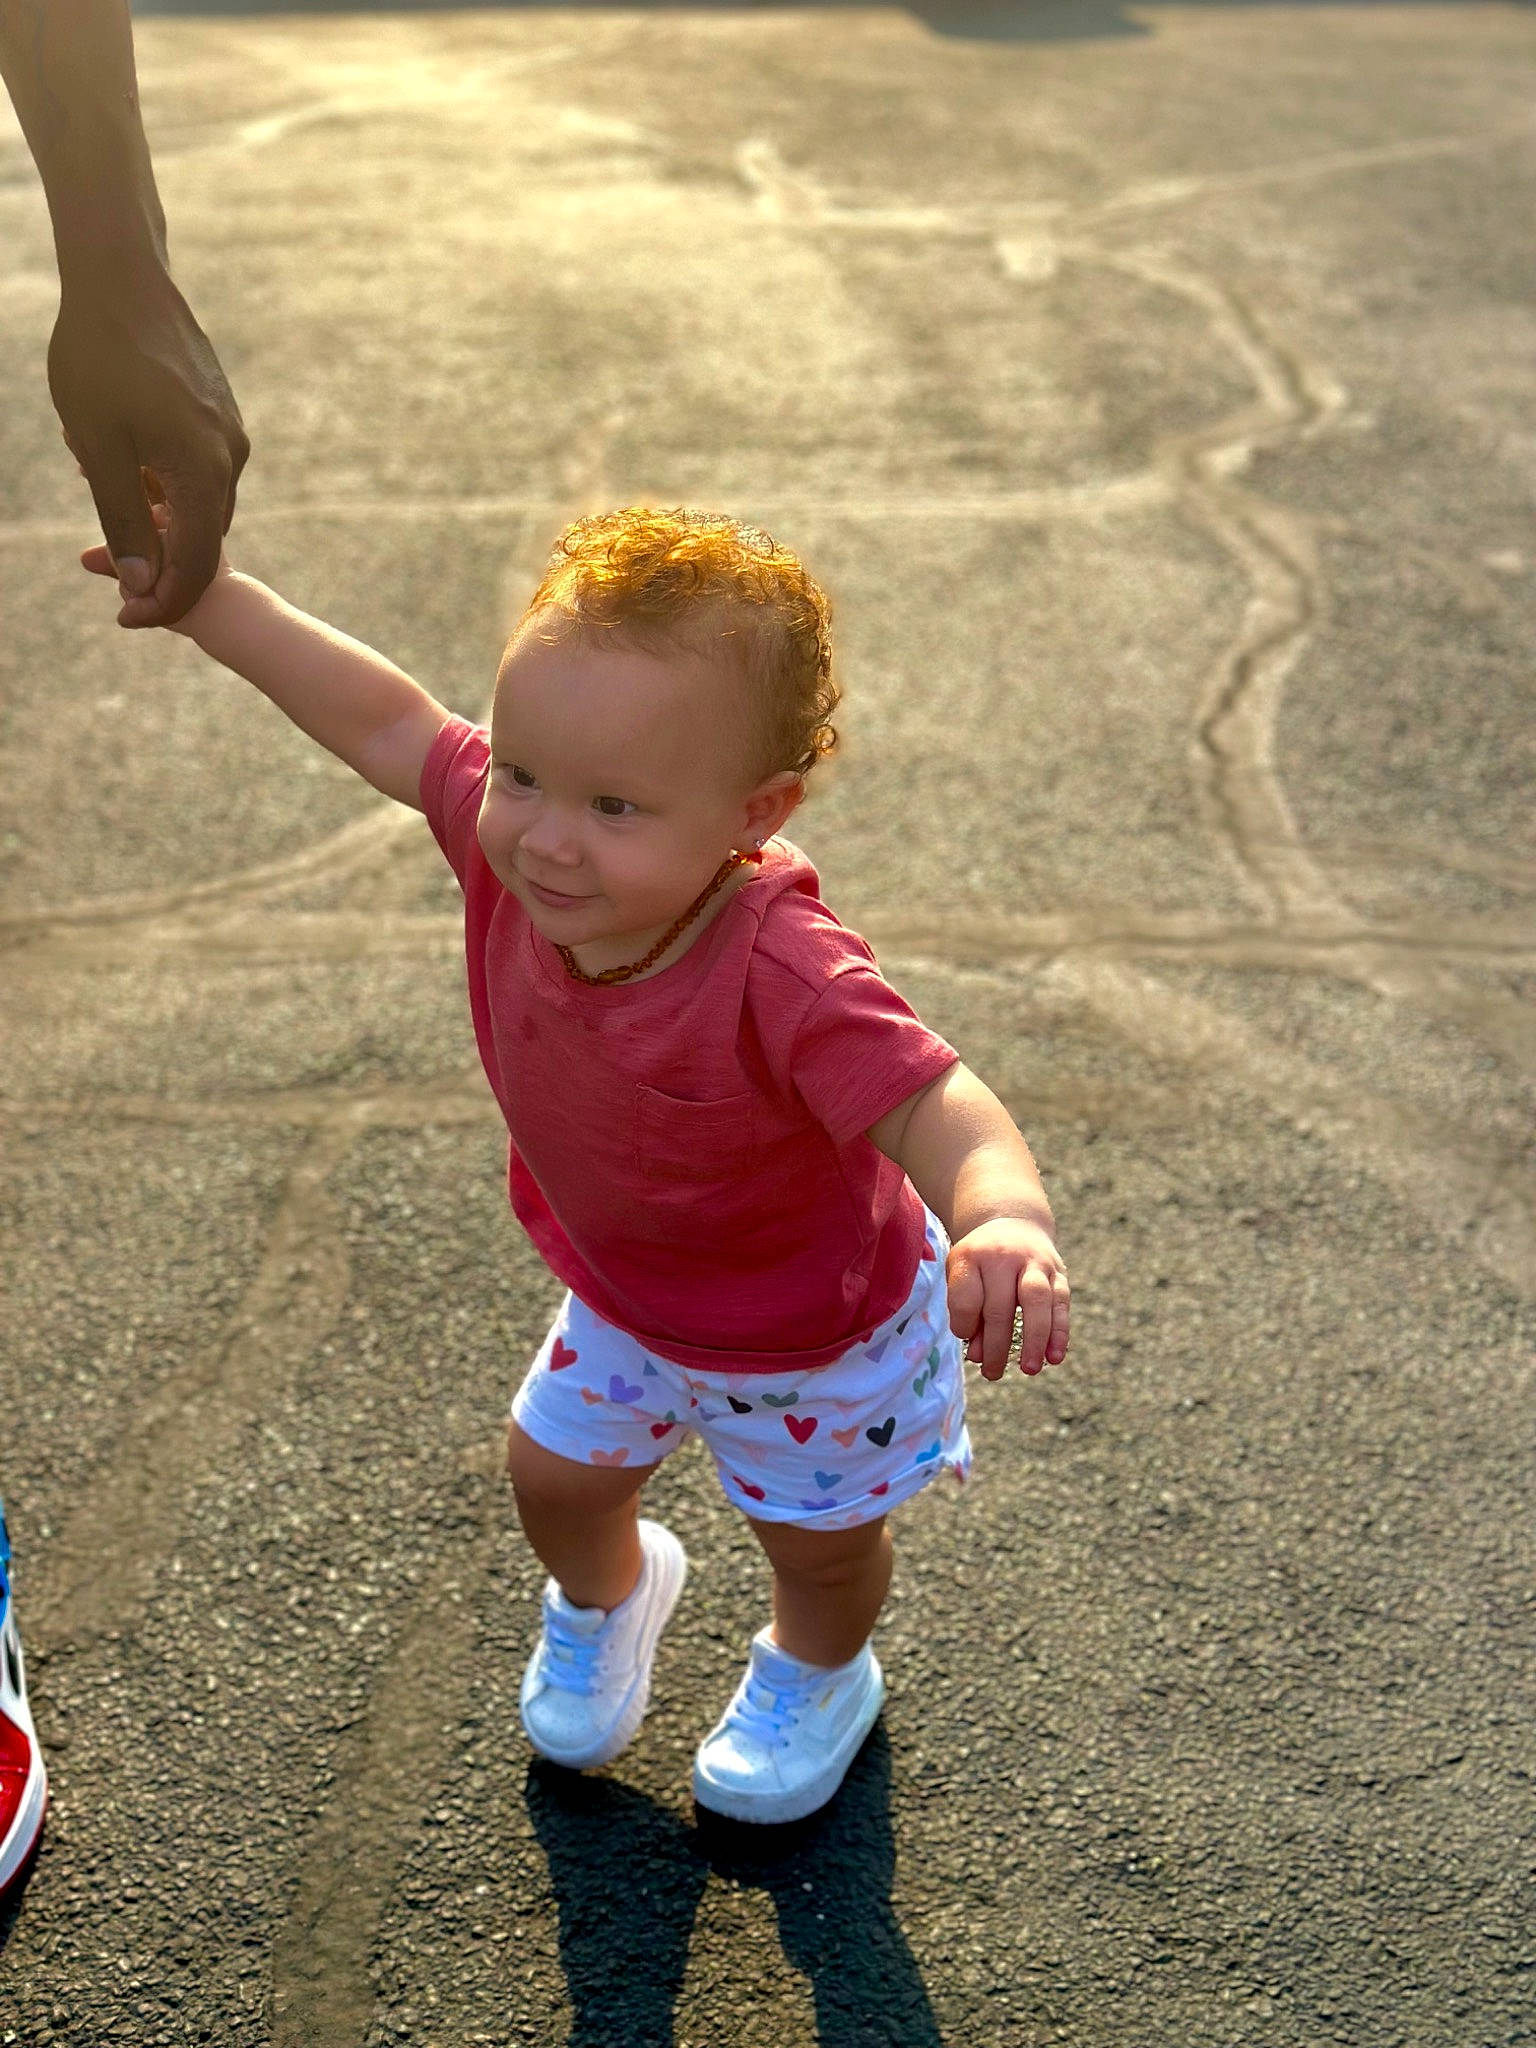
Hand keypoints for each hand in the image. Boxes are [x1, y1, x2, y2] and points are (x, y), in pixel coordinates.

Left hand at [51, 268, 247, 629]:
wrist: (122, 276)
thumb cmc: (99, 358)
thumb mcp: (99, 448)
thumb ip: (123, 519)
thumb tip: (143, 583)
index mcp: (204, 473)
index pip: (195, 564)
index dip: (163, 601)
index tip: (128, 618)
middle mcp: (230, 459)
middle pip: (203, 540)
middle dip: (160, 566)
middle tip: (109, 574)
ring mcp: (230, 435)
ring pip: (199, 504)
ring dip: (158, 519)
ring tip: (103, 496)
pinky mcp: (221, 415)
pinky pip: (198, 470)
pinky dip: (164, 484)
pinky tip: (123, 461)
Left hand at [946, 1217, 1069, 1380]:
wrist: (1010, 1222)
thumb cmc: (980, 1262)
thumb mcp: (963, 1277)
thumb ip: (967, 1313)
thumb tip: (978, 1356)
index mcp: (971, 1256)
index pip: (966, 1297)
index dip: (965, 1324)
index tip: (966, 1338)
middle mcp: (1003, 1256)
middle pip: (1000, 1305)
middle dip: (996, 1345)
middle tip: (992, 1374)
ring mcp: (1034, 1262)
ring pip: (1036, 1301)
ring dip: (1034, 1339)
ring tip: (1029, 1370)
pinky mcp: (1058, 1272)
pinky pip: (1061, 1303)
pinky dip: (1059, 1332)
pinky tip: (1055, 1357)